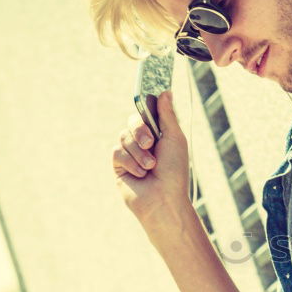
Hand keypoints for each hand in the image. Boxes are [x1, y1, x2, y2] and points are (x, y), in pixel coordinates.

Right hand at [111, 91, 189, 225]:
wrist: (164, 199)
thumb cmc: (174, 171)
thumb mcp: (174, 139)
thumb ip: (167, 115)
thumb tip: (165, 92)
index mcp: (159, 134)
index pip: (146, 113)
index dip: (144, 105)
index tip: (144, 93)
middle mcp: (143, 142)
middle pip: (132, 122)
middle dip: (141, 131)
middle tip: (151, 143)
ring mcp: (130, 153)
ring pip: (124, 137)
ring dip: (139, 152)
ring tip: (150, 167)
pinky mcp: (119, 165)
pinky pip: (117, 152)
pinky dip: (131, 162)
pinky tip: (140, 175)